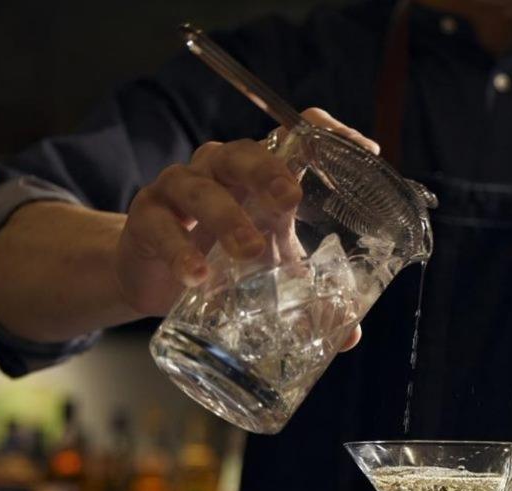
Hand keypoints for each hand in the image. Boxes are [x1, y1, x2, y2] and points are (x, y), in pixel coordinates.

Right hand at [115, 107, 377, 350]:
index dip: (328, 134)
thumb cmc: (222, 261)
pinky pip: (161, 227)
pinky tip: (197, 278)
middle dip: (269, 171)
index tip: (364, 151)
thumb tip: (351, 336)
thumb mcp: (270, 272)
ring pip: (202, 187)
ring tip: (248, 251)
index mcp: (261, 176)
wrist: (155, 277)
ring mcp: (180, 190)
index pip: (295, 137)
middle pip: (245, 152)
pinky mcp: (147, 218)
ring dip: (227, 217)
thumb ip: (308, 295)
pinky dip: (180, 251)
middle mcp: (222, 172)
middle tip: (289, 199)